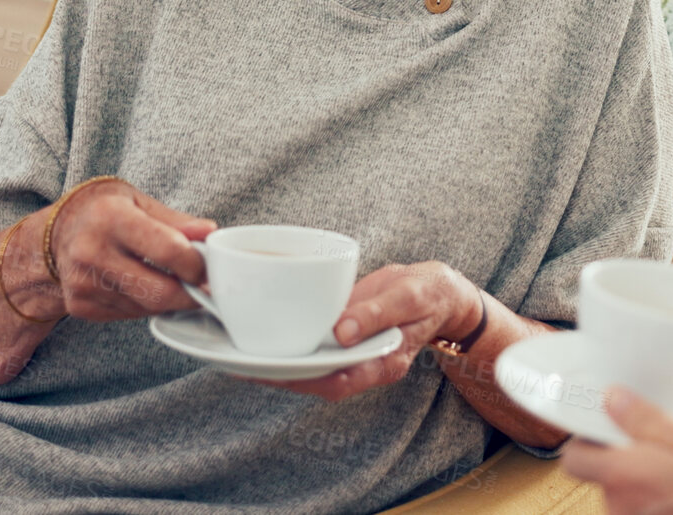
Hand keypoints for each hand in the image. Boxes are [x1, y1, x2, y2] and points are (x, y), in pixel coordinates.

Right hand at [46, 179, 216, 320]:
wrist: (56, 233)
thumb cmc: (105, 212)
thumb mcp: (141, 203)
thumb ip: (177, 222)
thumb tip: (210, 233)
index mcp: (110, 217)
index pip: (169, 251)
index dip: (198, 265)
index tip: (210, 267)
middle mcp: (90, 252)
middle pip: (160, 291)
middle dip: (192, 294)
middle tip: (207, 287)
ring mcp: (82, 283)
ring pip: (148, 308)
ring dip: (170, 300)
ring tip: (173, 280)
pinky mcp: (79, 306)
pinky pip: (130, 315)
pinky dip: (146, 305)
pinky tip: (143, 286)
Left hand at [250, 261, 480, 400]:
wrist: (435, 290)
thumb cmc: (427, 294)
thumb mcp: (410, 298)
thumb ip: (377, 314)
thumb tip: (341, 332)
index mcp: (381, 363)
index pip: (337, 382)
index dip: (302, 381)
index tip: (270, 373)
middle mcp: (360, 363)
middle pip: (314, 379)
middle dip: (276, 375)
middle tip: (239, 364)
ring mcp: (349, 351)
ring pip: (308, 364)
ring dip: (275, 360)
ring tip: (237, 351)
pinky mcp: (340, 334)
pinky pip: (311, 344)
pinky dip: (287, 340)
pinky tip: (261, 330)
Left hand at [561, 386, 672, 514]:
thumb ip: (646, 420)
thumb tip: (614, 399)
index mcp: (625, 476)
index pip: (574, 458)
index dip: (586, 441)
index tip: (605, 427)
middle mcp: (622, 506)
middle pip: (602, 476)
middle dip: (623, 460)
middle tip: (656, 447)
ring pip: (625, 494)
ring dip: (644, 480)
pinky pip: (643, 510)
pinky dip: (658, 500)